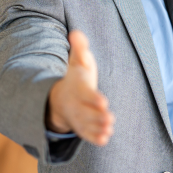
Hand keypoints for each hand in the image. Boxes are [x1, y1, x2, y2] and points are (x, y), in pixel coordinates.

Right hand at [47, 30, 113, 145]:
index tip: (104, 102)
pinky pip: (86, 134)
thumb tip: (76, 32)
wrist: (62, 97)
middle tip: (110, 119)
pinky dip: (94, 138)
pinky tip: (105, 139)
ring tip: (109, 128)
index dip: (94, 99)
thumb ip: (80, 48)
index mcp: (78, 88)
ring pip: (87, 125)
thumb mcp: (77, 61)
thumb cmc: (75, 77)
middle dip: (97, 116)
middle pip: (86, 112)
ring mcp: (78, 117)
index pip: (86, 94)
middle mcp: (77, 104)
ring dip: (97, 128)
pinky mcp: (81, 127)